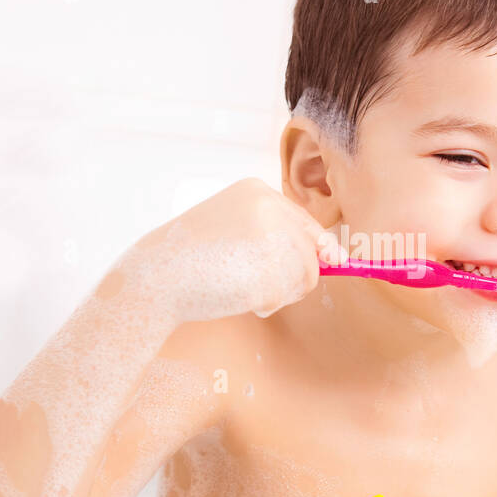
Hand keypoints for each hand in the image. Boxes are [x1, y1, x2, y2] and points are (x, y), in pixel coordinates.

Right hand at [124, 177, 346, 322]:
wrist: (155, 276)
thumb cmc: (193, 256)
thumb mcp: (236, 229)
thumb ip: (281, 237)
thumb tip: (340, 256)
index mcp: (258, 191)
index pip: (306, 223)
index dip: (317, 249)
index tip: (329, 261)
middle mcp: (269, 208)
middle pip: (313, 252)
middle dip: (296, 276)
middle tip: (259, 283)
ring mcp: (269, 239)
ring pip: (306, 276)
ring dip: (283, 291)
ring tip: (244, 286)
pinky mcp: (268, 272)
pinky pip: (285, 297)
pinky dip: (267, 304)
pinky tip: (237, 295)